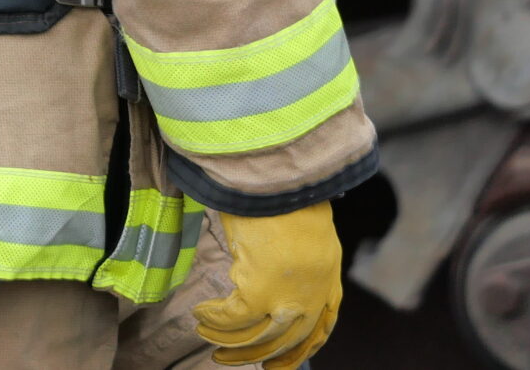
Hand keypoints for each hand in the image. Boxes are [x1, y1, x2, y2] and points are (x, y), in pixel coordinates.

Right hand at [193, 203, 343, 367]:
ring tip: (207, 337)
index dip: (299, 352)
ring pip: (255, 337)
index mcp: (328, 282)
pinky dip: (213, 320)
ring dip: (227, 342)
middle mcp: (310, 298)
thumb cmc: (290, 195)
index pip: (320, 330)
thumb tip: (278, 275)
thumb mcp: (312, 233)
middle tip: (230, 360)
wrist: (281, 179)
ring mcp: (285, 299)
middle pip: (283, 342)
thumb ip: (304, 263)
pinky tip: (201, 314)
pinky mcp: (258, 292)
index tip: (282, 364)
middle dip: (256, 356)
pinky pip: (231, 318)